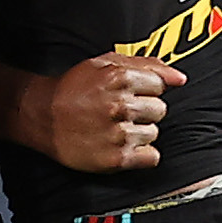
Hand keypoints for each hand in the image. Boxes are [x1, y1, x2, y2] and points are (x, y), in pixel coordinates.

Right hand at [38, 52, 183, 169]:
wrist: (42, 117)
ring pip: (154, 133)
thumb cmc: (74, 88)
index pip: (159, 85)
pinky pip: (152, 157)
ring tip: (115, 129)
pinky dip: (140, 155)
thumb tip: (180, 79)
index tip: (125, 94)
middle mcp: (121, 105)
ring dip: (139, 132)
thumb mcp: (105, 64)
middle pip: (159, 110)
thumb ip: (147, 65)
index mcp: (120, 78)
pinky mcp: (116, 158)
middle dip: (143, 111)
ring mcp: (119, 134)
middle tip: (118, 112)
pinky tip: (121, 146)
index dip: (143, 90)